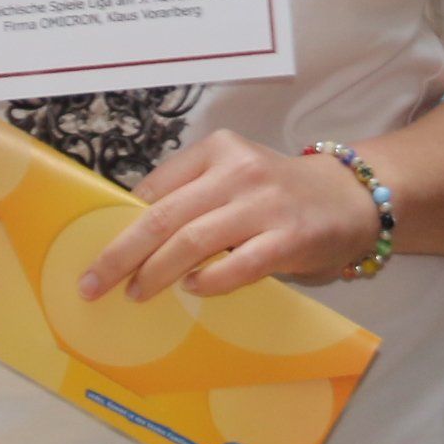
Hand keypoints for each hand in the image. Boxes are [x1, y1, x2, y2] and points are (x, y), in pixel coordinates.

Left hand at [75, 132, 379, 301]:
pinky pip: (238, 264)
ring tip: (136, 293)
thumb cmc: (279, 194)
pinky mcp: (289, 238)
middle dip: (121, 253)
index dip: (120, 223)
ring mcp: (265, 205)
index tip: (93, 252)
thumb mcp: (234, 177)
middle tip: (93, 283)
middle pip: (164, 216)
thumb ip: (192, 196)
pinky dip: (208, 281)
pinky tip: (192, 290)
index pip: (155, 187)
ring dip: (156, 272)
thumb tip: (132, 237)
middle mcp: (238, 171)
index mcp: (217, 150)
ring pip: (193, 241)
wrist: (350, 198)